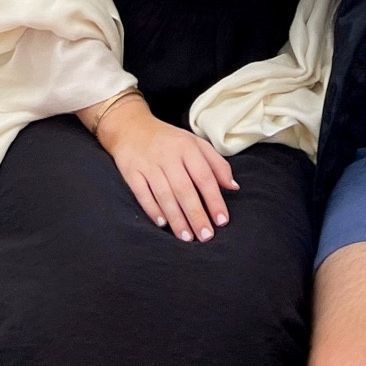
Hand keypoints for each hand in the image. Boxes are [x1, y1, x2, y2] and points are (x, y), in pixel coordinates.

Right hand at [94, 95, 239, 242]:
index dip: (214, 199)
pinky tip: (162, 224)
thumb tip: (234, 187)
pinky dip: (152, 209)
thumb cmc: (170, 141)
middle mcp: (168, 156)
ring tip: (187, 238)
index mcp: (187, 147)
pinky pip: (142, 193)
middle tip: (206, 236)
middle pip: (184, 189)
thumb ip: (216, 164)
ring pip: (164, 194)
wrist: (131, 127)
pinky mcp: (131, 172)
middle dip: (196, 215)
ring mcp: (148, 164)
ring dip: (176, 218)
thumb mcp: (196, 144)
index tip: (222, 221)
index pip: (204, 176)